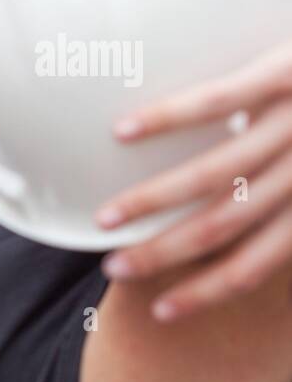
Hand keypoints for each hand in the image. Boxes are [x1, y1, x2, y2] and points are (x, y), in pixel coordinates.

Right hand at [97, 40, 291, 321]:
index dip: (206, 294)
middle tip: (115, 270)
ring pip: (210, 174)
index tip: (161, 311)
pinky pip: (215, 100)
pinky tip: (123, 131)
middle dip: (161, 254)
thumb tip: (276, 251)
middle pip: (221, 226)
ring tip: (107, 216)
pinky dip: (165, 119)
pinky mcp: (285, 70)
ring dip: (150, 200)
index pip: (257, 265)